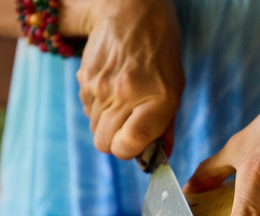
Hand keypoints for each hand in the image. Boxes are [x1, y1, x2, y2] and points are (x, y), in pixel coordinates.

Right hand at [74, 0, 183, 158]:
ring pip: (94, 128)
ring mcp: (100, 86)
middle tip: (129, 128)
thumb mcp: (175, 89)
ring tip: (123, 103)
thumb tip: (160, 157)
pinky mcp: (84, 78)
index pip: (126, 145)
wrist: (133, 12)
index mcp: (155, 99)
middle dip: (116, 142)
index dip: (129, 152)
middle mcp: (124, 94)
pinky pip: (86, 109)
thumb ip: (166, 126)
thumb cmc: (161, 53)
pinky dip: (97, 108)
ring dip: (107, 124)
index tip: (136, 146)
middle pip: (104, 143)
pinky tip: (111, 89)